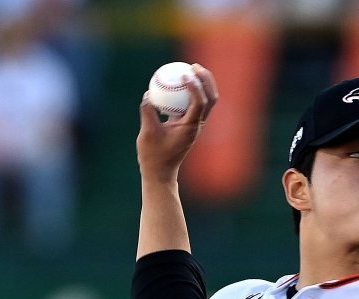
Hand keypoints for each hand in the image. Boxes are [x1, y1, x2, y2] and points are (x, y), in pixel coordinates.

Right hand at [136, 64, 217, 183]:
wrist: (160, 173)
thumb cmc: (153, 156)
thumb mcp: (147, 133)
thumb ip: (148, 112)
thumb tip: (148, 94)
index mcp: (190, 128)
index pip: (200, 104)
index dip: (195, 87)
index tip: (184, 74)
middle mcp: (197, 126)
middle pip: (210, 99)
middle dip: (206, 80)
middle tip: (193, 66)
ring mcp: (195, 125)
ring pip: (206, 100)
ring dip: (202, 83)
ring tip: (190, 68)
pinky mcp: (189, 124)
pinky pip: (194, 103)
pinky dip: (190, 90)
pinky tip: (179, 79)